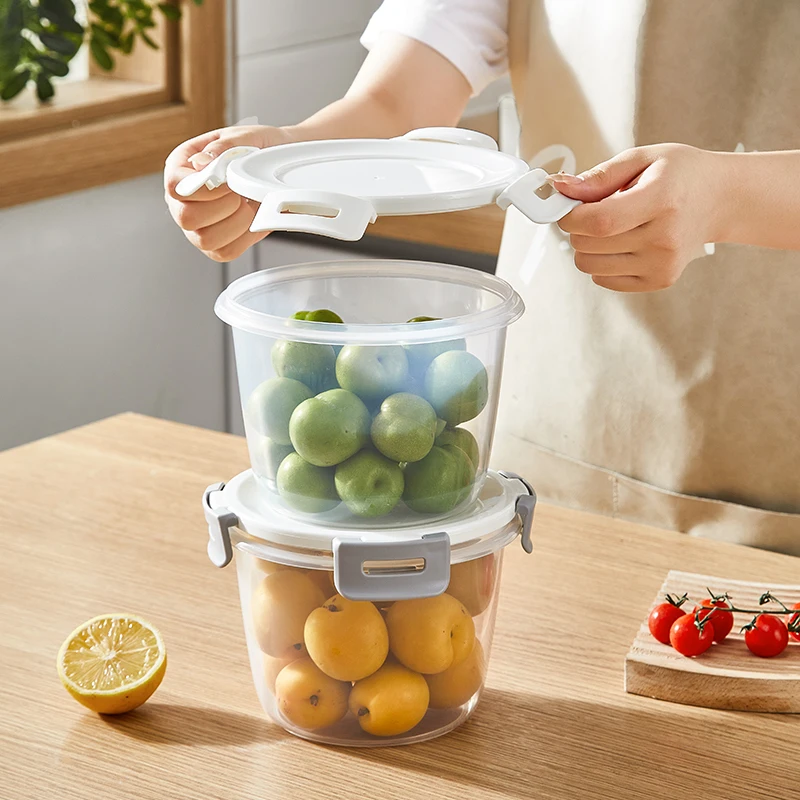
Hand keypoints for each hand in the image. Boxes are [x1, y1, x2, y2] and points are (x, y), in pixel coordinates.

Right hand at [164, 125, 294, 261]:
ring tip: (248, 204)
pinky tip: (252, 219)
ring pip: (206, 239)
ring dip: (236, 223)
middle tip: (240, 192)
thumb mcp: (244, 137)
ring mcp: (197, 227)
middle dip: (223, 206)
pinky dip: (245, 238)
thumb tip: (200, 163)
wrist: (280, 165)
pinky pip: (226, 252)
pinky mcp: (216, 245)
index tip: (228, 182)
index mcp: (180, 168)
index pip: (175, 186)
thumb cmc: (257, 150)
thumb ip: (223, 148)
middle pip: (186, 217)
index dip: (203, 188)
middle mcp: (182, 200)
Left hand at [552, 144, 724, 291]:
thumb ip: (599, 176)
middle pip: (588, 245)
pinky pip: (603, 279)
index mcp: (662, 200)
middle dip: (577, 228)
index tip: (567, 206)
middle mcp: (664, 238)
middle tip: (595, 210)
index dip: (571, 217)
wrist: (720, 200)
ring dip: (588, 246)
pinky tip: (624, 242)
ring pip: (590, 265)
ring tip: (613, 226)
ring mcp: (663, 264)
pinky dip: (602, 262)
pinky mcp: (659, 280)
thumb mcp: (642, 159)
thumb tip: (560, 188)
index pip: (598, 221)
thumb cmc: (680, 175)